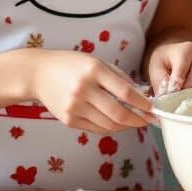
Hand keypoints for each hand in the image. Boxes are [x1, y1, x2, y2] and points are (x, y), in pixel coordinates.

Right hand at [32, 51, 156, 133]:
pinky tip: (117, 123)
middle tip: (149, 121)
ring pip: (109, 125)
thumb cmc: (71, 65)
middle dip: (138, 120)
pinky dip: (110, 128)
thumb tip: (141, 95)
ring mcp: (75, 107)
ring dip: (126, 126)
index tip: (153, 108)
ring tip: (135, 122)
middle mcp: (84, 89)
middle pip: (118, 113)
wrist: (38, 74)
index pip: (125, 92)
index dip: (142, 103)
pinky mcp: (68, 120)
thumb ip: (118, 77)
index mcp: (94, 70)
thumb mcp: (96, 62)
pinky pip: (96, 129)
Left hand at [147, 40, 191, 96]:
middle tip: (175, 97)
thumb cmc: (164, 61)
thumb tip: (166, 98)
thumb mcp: (156, 69)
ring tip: (183, 93)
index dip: (176, 86)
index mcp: (187, 50)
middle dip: (185, 90)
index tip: (170, 95)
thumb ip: (161, 83)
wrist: (172, 56)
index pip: (183, 71)